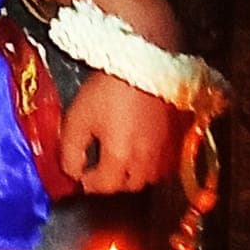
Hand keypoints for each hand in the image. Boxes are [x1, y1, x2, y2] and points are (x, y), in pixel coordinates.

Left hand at [58, 71, 176, 194]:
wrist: (144, 62)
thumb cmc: (110, 88)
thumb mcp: (77, 117)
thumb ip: (70, 151)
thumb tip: (71, 172)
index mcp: (120, 158)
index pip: (102, 188)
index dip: (87, 182)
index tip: (81, 173)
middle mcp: (146, 162)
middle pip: (127, 186)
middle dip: (110, 182)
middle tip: (99, 169)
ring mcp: (166, 152)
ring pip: (148, 178)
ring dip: (132, 174)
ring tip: (121, 159)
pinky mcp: (178, 140)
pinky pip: (164, 164)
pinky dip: (151, 163)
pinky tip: (141, 149)